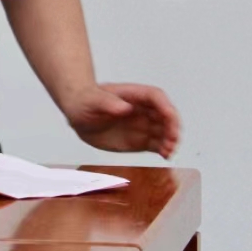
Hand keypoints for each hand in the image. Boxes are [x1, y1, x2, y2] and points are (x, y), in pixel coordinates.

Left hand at [61, 83, 180, 158]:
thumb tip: (125, 108)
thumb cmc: (85, 101)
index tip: (169, 118)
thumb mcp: (92, 100)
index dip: (165, 107)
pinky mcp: (140, 140)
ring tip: (167, 152)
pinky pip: (157, 144)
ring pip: (164, 132)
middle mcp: (143, 109)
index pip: (156, 97)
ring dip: (170, 141)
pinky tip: (165, 156)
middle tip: (172, 140)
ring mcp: (143, 125)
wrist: (79, 114)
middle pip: (166, 115)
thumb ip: (107, 103)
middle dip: (172, 127)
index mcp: (134, 95)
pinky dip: (164, 149)